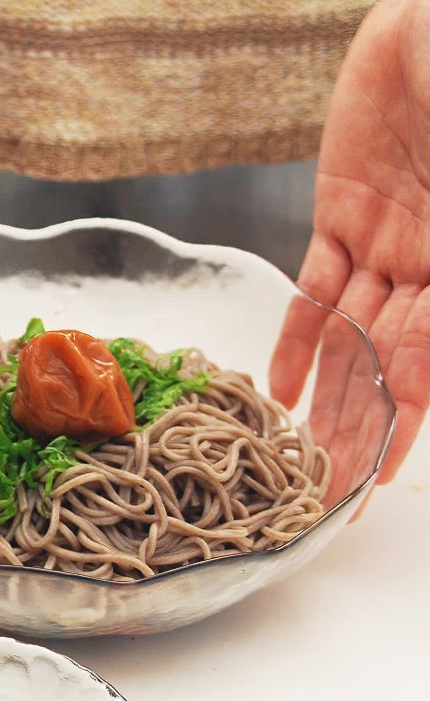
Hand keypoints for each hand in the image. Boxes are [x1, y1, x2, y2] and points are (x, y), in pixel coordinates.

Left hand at [271, 0, 429, 490]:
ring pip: (350, 335)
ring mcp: (387, 243)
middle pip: (388, 362)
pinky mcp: (343, 215)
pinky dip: (301, 336)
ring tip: (304, 452)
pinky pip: (317, 287)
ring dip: (328, 394)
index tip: (381, 477)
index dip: (406, 419)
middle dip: (361, 425)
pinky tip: (285, 387)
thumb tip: (420, 372)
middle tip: (329, 485)